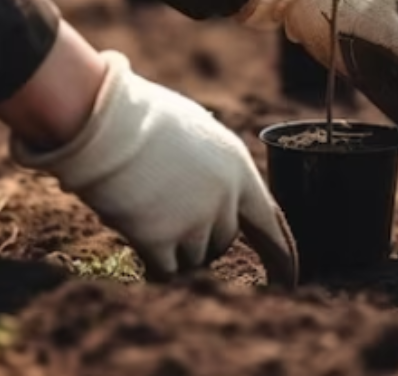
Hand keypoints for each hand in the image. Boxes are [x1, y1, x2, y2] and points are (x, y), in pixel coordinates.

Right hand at [12, 51, 296, 285]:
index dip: (280, 253)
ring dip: (174, 248)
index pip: (270, 221)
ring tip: (148, 215)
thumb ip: (214, 165)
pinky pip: (166, 270)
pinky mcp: (162, 240)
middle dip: (203, 240)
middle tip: (171, 217)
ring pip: (194, 258)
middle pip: (224, 241)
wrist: (108, 125)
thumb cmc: (145, 120)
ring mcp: (195, 221)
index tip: (289, 278)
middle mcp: (224, 199)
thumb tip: (219, 190)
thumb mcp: (197, 132)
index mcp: (238, 169)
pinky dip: (154, 265)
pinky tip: (140, 249)